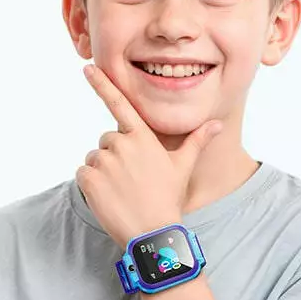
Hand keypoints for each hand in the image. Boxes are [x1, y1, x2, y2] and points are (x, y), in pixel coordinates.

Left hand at [77, 63, 222, 249]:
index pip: (119, 104)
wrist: (152, 232)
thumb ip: (197, 141)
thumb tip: (217, 124)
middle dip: (114, 156)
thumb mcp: (183, 167)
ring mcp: (104, 161)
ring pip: (94, 158)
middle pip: (106, 141)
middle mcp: (121, 144)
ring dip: (103, 172)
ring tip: (121, 191)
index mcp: (142, 137)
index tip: (87, 67)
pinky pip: (83, 174)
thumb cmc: (168, 198)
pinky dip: (91, 185)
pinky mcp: (90, 178)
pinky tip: (108, 197)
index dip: (102, 84)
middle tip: (131, 180)